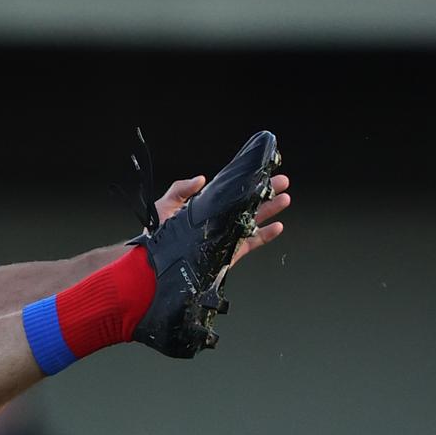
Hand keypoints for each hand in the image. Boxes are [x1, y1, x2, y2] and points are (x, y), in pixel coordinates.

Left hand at [153, 174, 291, 266]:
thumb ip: (181, 189)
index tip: (261, 172)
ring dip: (269, 210)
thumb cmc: (154, 234)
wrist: (151, 262)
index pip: (231, 194)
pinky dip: (264, 236)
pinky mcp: (227, 254)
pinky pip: (249, 244)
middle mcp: (218, 222)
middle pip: (247, 205)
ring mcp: (224, 237)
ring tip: (284, 199)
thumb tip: (200, 178)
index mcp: (206, 210)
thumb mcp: (165, 205)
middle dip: (266, 192)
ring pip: (252, 222)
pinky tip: (276, 227)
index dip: (246, 184)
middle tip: (282, 181)